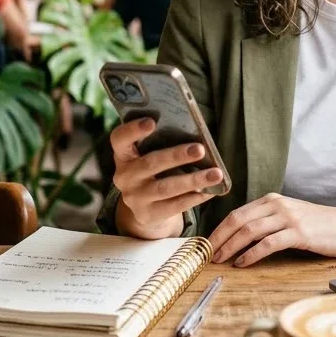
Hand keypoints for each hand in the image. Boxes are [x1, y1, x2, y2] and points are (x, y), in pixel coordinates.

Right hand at [112, 118, 224, 239]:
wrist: (144, 209)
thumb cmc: (154, 172)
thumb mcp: (148, 157)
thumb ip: (161, 145)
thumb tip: (195, 138)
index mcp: (123, 155)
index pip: (119, 139)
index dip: (133, 130)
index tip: (152, 122)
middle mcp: (125, 176)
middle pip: (150, 163)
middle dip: (176, 156)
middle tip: (200, 149)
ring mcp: (135, 198)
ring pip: (166, 187)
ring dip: (193, 180)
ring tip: (215, 174)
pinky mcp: (148, 215)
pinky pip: (175, 206)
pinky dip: (195, 197)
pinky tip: (210, 191)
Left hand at [208, 194, 335, 266]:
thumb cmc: (320, 225)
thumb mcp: (290, 216)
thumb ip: (268, 221)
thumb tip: (240, 238)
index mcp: (272, 200)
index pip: (237, 213)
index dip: (219, 229)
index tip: (208, 244)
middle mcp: (277, 205)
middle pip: (238, 220)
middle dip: (219, 238)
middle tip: (208, 254)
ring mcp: (288, 218)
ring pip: (249, 231)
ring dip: (231, 247)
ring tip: (221, 260)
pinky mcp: (298, 233)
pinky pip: (268, 243)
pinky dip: (251, 254)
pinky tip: (243, 263)